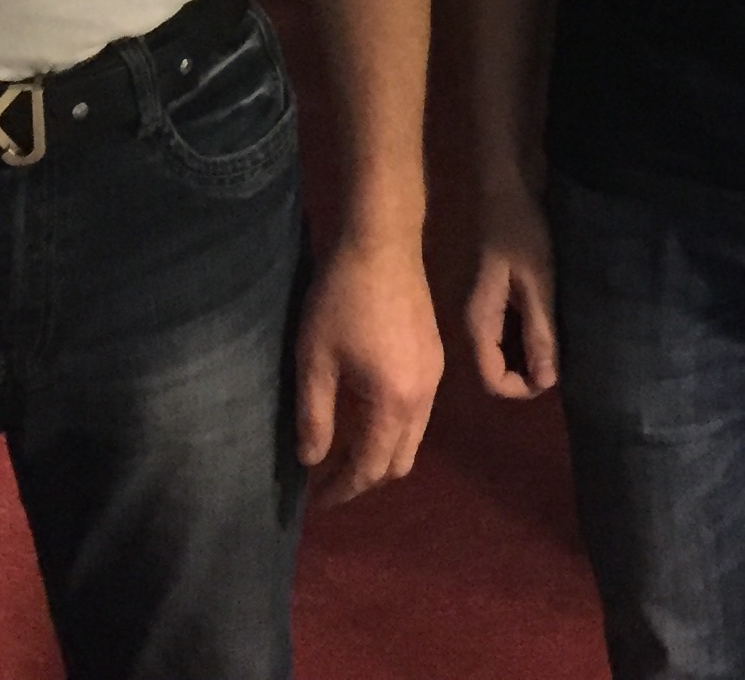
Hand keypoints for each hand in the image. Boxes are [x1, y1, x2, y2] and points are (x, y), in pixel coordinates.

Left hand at [294, 233, 442, 507]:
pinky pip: (417, 412)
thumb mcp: (315, 360)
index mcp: (394, 403)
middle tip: (328, 482)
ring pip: (412, 437)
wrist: (382, 242)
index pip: (371, 467)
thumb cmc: (342, 299)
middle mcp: (423, 398)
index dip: (342, 490)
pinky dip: (391, 427)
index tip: (316, 502)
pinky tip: (364, 412)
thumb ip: (315, 416)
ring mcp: (434, 376)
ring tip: (343, 452)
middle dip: (365, 479)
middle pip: (399, 461)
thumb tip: (311, 461)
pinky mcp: (434, 356)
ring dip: (380, 453)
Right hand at [462, 180, 560, 400]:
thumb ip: (540, 331)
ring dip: (526, 348)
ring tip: (556, 330)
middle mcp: (467, 319)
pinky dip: (522, 328)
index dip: (525, 387)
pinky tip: (543, 311)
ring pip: (498, 347)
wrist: (497, 179)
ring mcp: (474, 303)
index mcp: (476, 320)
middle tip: (561, 349)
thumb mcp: (538, 280)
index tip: (555, 370)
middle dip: (528, 368)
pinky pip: (500, 325)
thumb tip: (546, 382)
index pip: (493, 381)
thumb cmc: (518, 227)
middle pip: (494, 367)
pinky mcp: (483, 289)